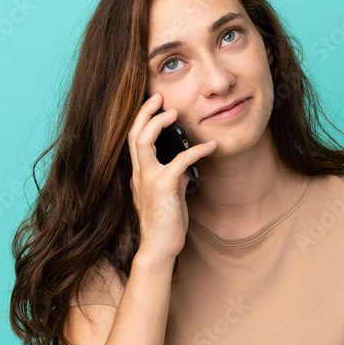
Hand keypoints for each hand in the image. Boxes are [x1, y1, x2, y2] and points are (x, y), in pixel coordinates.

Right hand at [126, 93, 216, 260]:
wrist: (160, 247)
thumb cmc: (165, 224)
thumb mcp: (167, 196)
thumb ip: (173, 178)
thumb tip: (186, 167)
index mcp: (138, 175)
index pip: (133, 140)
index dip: (141, 120)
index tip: (154, 106)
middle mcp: (139, 174)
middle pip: (133, 134)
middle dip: (144, 112)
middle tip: (158, 97)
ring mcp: (148, 179)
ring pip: (144, 140)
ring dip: (159, 122)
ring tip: (175, 112)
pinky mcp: (163, 186)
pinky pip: (179, 160)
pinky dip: (196, 150)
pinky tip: (210, 147)